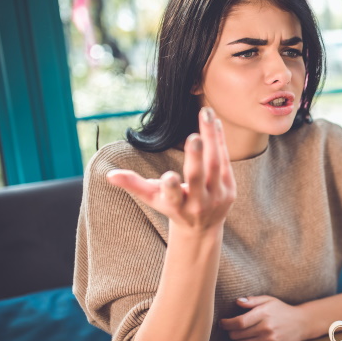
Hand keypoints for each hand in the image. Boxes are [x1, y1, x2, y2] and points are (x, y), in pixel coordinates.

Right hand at [106, 107, 235, 231]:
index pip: (173, 197)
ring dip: (212, 138)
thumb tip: (110, 175)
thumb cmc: (173, 207)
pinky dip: (220, 141)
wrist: (203, 227)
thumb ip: (134, 185)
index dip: (171, 187)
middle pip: (197, 178)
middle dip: (195, 158)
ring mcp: (217, 197)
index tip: (168, 176)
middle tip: (194, 137)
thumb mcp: (153, 198)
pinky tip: (215, 121)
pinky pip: (225, 161)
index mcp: (176, 206)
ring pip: (215, 165)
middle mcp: (198, 203)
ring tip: (205, 113)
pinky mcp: (231, 190)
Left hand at [220, 296, 310, 340]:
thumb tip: (237, 301)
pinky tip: (252, 340)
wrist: (301, 323)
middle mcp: (266, 328)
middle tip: (233, 327)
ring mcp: (269, 340)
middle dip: (231, 331)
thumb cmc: (282, 310)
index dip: (226, 324)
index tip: (222, 322)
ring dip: (238, 340)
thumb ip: (252, 300)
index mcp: (264, 313)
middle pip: (237, 335)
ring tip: (242, 334)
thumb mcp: (269, 300)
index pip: (239, 322)